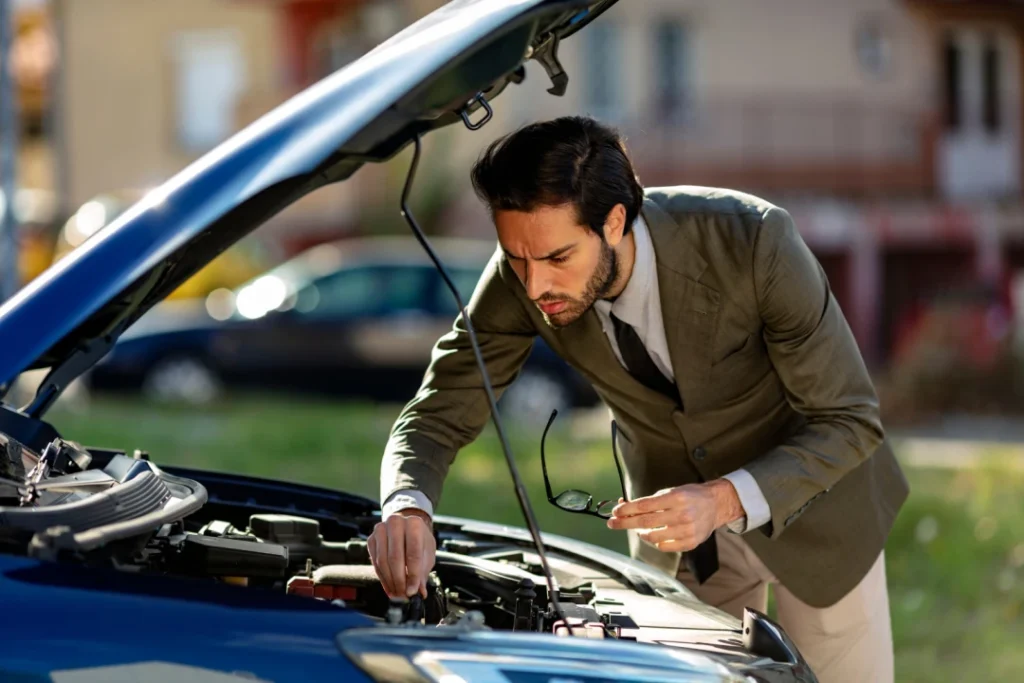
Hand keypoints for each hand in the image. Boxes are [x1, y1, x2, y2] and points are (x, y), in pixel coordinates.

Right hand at [367, 509, 435, 598]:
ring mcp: (381, 530)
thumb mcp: (427, 553)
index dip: (413, 575)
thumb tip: (419, 592)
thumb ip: (423, 572)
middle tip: (403, 595)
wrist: (407, 528)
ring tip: (397, 593)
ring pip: (382, 561)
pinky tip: (390, 587)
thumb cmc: (419, 540)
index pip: (413, 553)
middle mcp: (396, 523)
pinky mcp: (371, 539)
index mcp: (414, 523)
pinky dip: (383, 578)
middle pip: (395, 557)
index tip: (412, 591)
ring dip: (390, 581)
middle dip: (399, 581)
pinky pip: (375, 562)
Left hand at [605, 480, 742, 552]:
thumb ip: (650, 501)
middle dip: (625, 523)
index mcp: (676, 498)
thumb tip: (626, 507)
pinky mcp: (691, 542)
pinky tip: (655, 536)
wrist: (716, 504)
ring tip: (639, 528)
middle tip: (612, 523)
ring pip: (653, 537)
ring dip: (641, 533)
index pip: (644, 505)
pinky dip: (656, 542)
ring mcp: (687, 530)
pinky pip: (665, 546)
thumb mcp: (671, 491)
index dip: (627, 510)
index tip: (615, 512)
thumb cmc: (690, 496)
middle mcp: (682, 514)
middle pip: (645, 522)